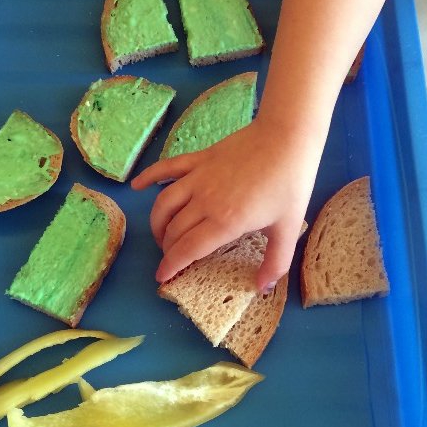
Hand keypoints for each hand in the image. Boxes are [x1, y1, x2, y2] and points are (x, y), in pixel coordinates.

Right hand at [131, 119, 321, 290]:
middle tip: (171, 257)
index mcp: (225, 222)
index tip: (161, 278)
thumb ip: (276, 262)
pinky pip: (167, 169)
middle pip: (174, 230)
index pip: (188, 249)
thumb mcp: (288, 228)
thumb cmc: (290, 183)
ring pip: (164, 204)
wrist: (287, 138)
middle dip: (167, 249)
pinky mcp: (199, 159)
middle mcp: (204, 201)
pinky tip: (137, 186)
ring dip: (157, 223)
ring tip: (161, 235)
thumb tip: (262, 288)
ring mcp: (198, 177)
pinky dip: (149, 177)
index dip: (171, 265)